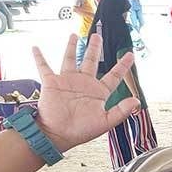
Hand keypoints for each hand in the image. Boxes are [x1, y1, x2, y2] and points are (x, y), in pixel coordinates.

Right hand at [30, 34, 137, 152]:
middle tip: (97, 36)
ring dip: (72, 47)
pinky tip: (35, 48)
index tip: (130, 54)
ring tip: (75, 36)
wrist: (58, 135)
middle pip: (91, 61)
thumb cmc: (81, 131)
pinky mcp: (52, 83)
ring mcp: (68, 81)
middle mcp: (84, 84)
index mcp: (98, 92)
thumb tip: (136, 101)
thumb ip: (121, 111)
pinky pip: (44, 67)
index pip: (113, 76)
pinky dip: (39, 57)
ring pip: (71, 59)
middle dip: (94, 48)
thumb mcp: (105, 122)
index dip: (122, 65)